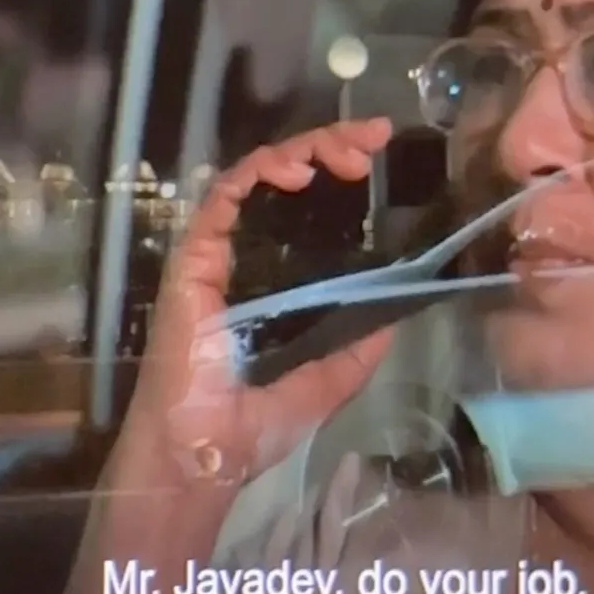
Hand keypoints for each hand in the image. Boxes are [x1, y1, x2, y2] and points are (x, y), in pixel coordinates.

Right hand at [126, 118, 397, 484]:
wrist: (207, 452)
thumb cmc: (258, 424)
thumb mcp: (333, 378)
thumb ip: (361, 343)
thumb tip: (399, 307)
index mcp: (282, 280)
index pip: (312, 207)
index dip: (341, 170)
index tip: (378, 150)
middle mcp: (249, 256)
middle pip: (288, 179)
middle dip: (330, 145)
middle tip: (370, 141)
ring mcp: (220, 253)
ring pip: (256, 176)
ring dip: (301, 150)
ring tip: (342, 154)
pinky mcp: (194, 257)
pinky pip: (221, 197)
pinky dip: (257, 174)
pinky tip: (295, 173)